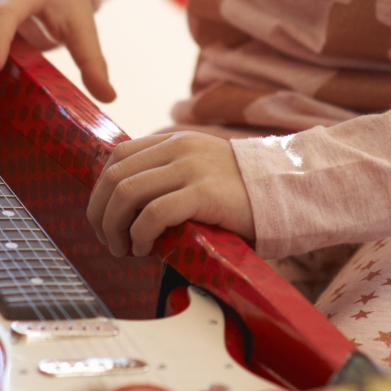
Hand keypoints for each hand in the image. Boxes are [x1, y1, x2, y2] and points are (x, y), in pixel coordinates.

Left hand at [87, 130, 254, 256]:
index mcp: (175, 140)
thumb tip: (129, 207)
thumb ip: (171, 176)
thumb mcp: (202, 171)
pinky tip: (145, 248)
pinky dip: (139, 234)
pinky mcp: (203, 193)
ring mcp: (191, 169)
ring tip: (122, 249)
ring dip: (114, 227)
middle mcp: (178, 148)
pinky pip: (153, 213)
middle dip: (100, 213)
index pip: (118, 155)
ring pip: (126, 192)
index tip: (104, 217)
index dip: (101, 189)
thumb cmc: (244, 194)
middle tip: (108, 240)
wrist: (290, 191)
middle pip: (115, 175)